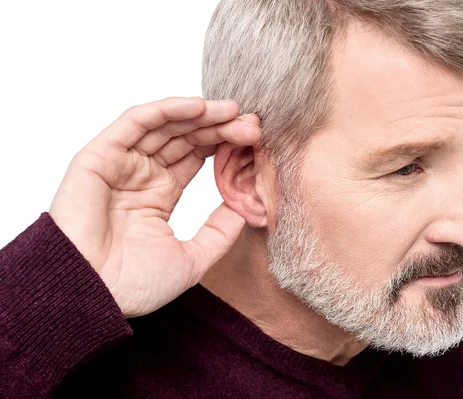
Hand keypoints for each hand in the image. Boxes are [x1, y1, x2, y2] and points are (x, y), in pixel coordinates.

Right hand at [49, 97, 260, 316]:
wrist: (92, 296)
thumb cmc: (132, 284)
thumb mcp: (191, 260)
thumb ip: (218, 234)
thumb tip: (243, 210)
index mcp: (159, 196)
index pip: (196, 157)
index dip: (224, 145)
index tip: (254, 140)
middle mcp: (141, 175)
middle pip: (185, 138)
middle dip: (219, 127)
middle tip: (250, 123)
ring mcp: (121, 164)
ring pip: (164, 126)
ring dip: (199, 115)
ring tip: (233, 111)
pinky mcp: (99, 156)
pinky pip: (134, 123)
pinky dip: (165, 110)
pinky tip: (198, 106)